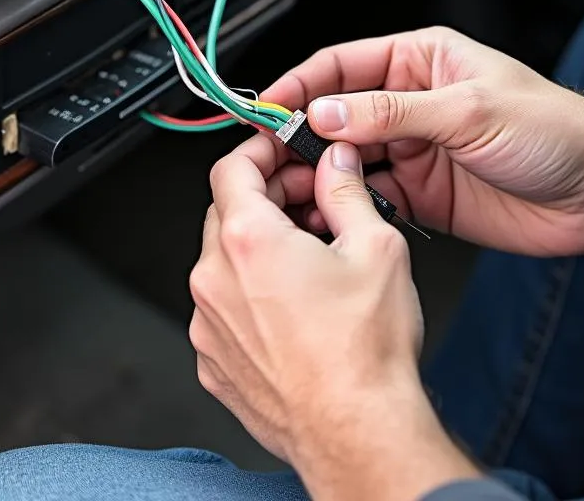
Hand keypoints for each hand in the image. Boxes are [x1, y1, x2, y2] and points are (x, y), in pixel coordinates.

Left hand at [189, 134, 476, 499]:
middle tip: (311, 200)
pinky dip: (250, 293)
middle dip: (268, 196)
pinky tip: (294, 303)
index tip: (280, 148)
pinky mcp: (213, 361)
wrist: (357, 434)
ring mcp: (208, 324)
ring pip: (224, 260)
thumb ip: (346, 190)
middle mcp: (215, 279)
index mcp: (248, 241)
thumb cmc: (365, 353)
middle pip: (227, 210)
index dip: (259, 148)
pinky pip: (223, 307)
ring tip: (311, 257)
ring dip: (259, 246)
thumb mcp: (375, 246)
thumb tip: (336, 163)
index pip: (231, 167)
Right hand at [266, 27, 583, 263]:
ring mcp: (414, 149)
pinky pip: (371, 196)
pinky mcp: (422, 194)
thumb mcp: (468, 110)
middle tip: (270, 156)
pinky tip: (329, 213)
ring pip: (348, 157)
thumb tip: (328, 113)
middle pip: (337, 113)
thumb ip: (392, 113)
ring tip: (292, 189)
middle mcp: (410, 102)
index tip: (267, 106)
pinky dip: (347, 204)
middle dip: (301, 133)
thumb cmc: (553, 130)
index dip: (300, 83)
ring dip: (320, 172)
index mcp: (420, 61)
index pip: (341, 65)